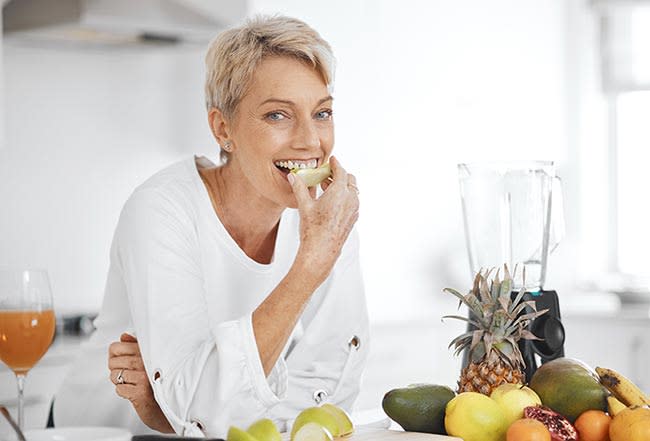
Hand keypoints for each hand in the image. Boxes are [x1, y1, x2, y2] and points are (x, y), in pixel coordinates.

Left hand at [108, 333, 173, 432]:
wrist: (168, 404)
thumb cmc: (158, 379)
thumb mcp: (150, 358)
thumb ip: (136, 345)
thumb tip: (124, 336)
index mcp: (148, 351)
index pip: (118, 346)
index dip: (114, 354)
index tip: (120, 358)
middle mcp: (147, 362)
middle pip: (113, 361)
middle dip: (114, 368)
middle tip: (123, 372)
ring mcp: (144, 377)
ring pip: (115, 375)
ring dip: (117, 380)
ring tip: (129, 381)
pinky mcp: (140, 392)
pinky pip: (119, 389)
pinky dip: (122, 391)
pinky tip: (133, 390)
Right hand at [288, 156, 359, 282]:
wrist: (321, 251)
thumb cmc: (313, 230)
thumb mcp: (304, 205)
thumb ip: (299, 187)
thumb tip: (293, 176)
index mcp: (340, 193)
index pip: (341, 171)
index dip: (335, 164)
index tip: (332, 160)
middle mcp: (350, 199)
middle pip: (349, 179)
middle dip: (339, 175)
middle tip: (326, 175)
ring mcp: (354, 209)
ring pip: (352, 191)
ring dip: (342, 186)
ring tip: (326, 188)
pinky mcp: (353, 218)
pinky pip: (352, 201)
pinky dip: (344, 197)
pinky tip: (331, 202)